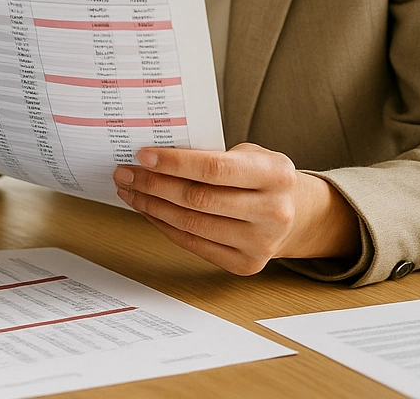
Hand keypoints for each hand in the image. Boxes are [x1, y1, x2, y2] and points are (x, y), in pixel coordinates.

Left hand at [113, 142, 360, 274]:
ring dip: (151, 206)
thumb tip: (153, 158)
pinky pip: (193, 243)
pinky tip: (148, 210)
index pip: (214, 168)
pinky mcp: (246, 264)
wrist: (295, 214)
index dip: (174, 163)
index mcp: (276, 174)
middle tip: (125, 173)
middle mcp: (274, 211)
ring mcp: (262, 242)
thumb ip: (211, 155)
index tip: (142, 156)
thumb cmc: (261, 177)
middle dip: (153, 184)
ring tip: (129, 190)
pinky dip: (164, 225)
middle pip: (197, 199)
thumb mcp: (249, 155)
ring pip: (191, 223)